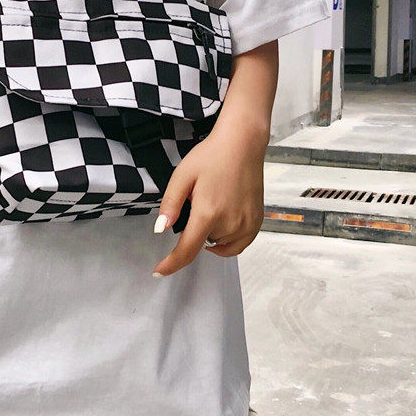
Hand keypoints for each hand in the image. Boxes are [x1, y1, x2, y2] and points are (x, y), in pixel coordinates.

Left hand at [150, 127, 266, 275]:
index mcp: (208, 213)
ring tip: (213, 202)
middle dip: (195, 227)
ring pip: (219, 243)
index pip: (187, 250)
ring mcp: (247, 224)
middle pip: (202, 242)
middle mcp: (230, 223)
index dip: (171, 264)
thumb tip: (160, 230)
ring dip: (211, 232)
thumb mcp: (182, 176)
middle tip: (198, 199)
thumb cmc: (211, 156)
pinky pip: (238, 244)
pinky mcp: (257, 221)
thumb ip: (170, 205)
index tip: (159, 271)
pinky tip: (223, 222)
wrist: (242, 144)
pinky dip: (228, 240)